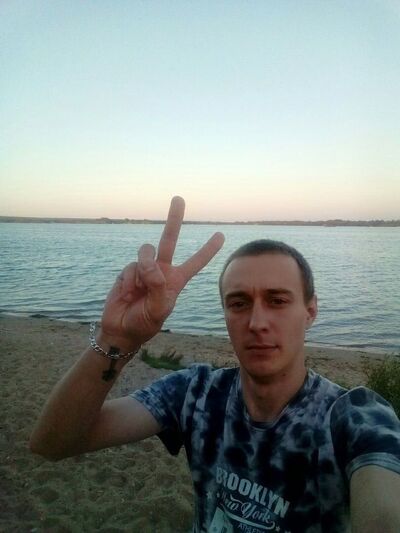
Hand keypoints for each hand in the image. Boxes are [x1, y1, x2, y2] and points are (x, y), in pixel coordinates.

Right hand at [99, 196, 224, 350]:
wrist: (120, 329)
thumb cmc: (144, 322)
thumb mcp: (159, 309)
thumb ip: (158, 286)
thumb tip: (151, 264)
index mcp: (176, 280)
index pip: (196, 262)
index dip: (208, 249)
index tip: (221, 235)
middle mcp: (162, 270)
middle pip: (170, 240)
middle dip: (174, 219)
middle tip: (179, 199)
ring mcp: (145, 268)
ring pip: (147, 252)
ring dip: (144, 266)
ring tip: (140, 287)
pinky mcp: (129, 270)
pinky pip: (132, 266)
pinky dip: (131, 280)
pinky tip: (129, 292)